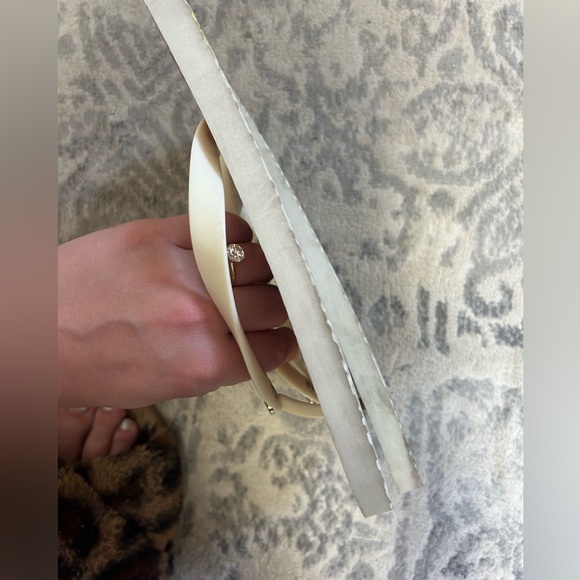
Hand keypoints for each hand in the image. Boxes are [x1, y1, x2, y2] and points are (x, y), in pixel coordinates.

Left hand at [58, 213, 296, 407]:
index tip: (283, 334)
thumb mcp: (166, 386)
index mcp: (202, 363)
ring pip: (258, 261)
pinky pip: (225, 229)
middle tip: (264, 306)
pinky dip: (234, 240)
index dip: (284, 341)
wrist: (33, 331)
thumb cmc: (95, 367)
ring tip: (241, 276)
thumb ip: (219, 364)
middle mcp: (201, 315)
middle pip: (275, 302)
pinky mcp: (159, 233)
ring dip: (259, 272)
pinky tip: (222, 252)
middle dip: (276, 308)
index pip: (275, 346)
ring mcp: (181, 269)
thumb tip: (256, 343)